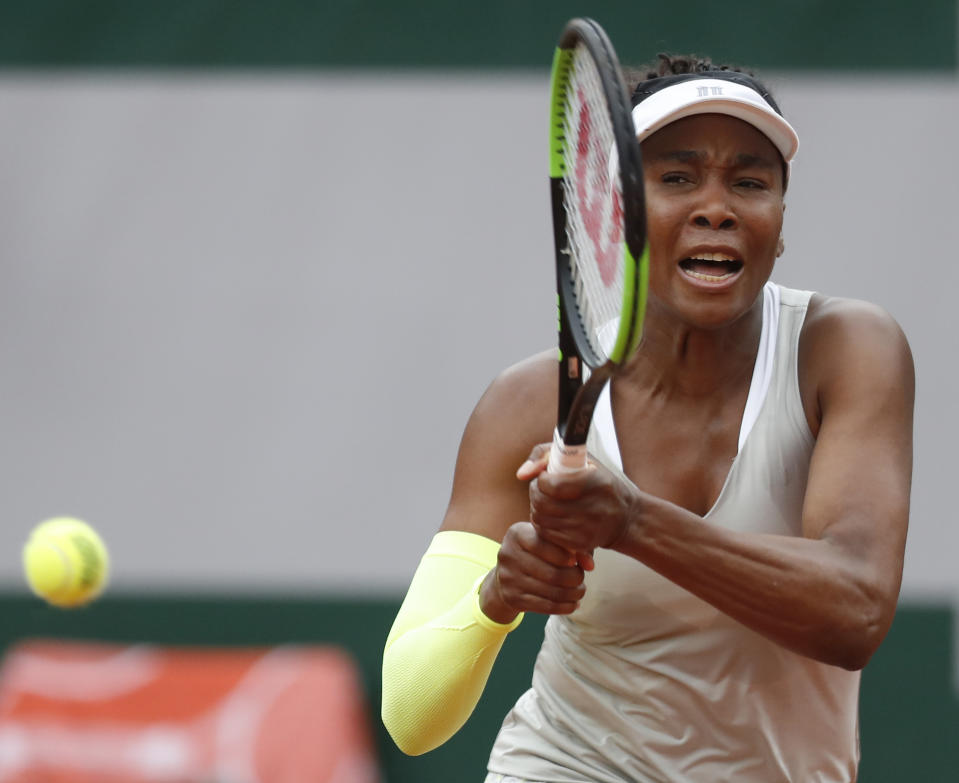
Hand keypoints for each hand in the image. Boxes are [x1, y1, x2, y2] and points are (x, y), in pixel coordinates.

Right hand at [479, 521, 586, 622]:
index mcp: (517, 534)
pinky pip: (546, 606)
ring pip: (552, 591)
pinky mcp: (512, 598)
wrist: (508, 574)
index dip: (565, 555)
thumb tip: (590, 565)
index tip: (575, 561)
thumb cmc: (536, 552)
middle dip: (575, 578)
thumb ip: (572, 546)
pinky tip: (573, 603)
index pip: (544, 545)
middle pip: (552, 573)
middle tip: (581, 578)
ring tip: (580, 591)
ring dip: (573, 594)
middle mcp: (508, 555)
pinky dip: (565, 607)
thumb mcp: (549, 541)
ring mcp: (509, 578)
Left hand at [525, 443, 639, 554]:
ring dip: (537, 507)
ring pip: (539, 518)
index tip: (546, 476)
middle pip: (541, 503)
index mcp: (595, 483)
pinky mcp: (579, 544)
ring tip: (547, 500)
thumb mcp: (583, 458)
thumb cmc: (599, 482)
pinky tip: (552, 514)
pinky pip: (545, 533)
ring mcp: (585, 529)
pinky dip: (543, 522)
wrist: (625, 518)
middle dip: (535, 492)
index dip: (541, 479)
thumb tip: (521, 474)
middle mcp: (592, 508)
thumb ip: (546, 455)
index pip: (551, 485)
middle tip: (542, 488)